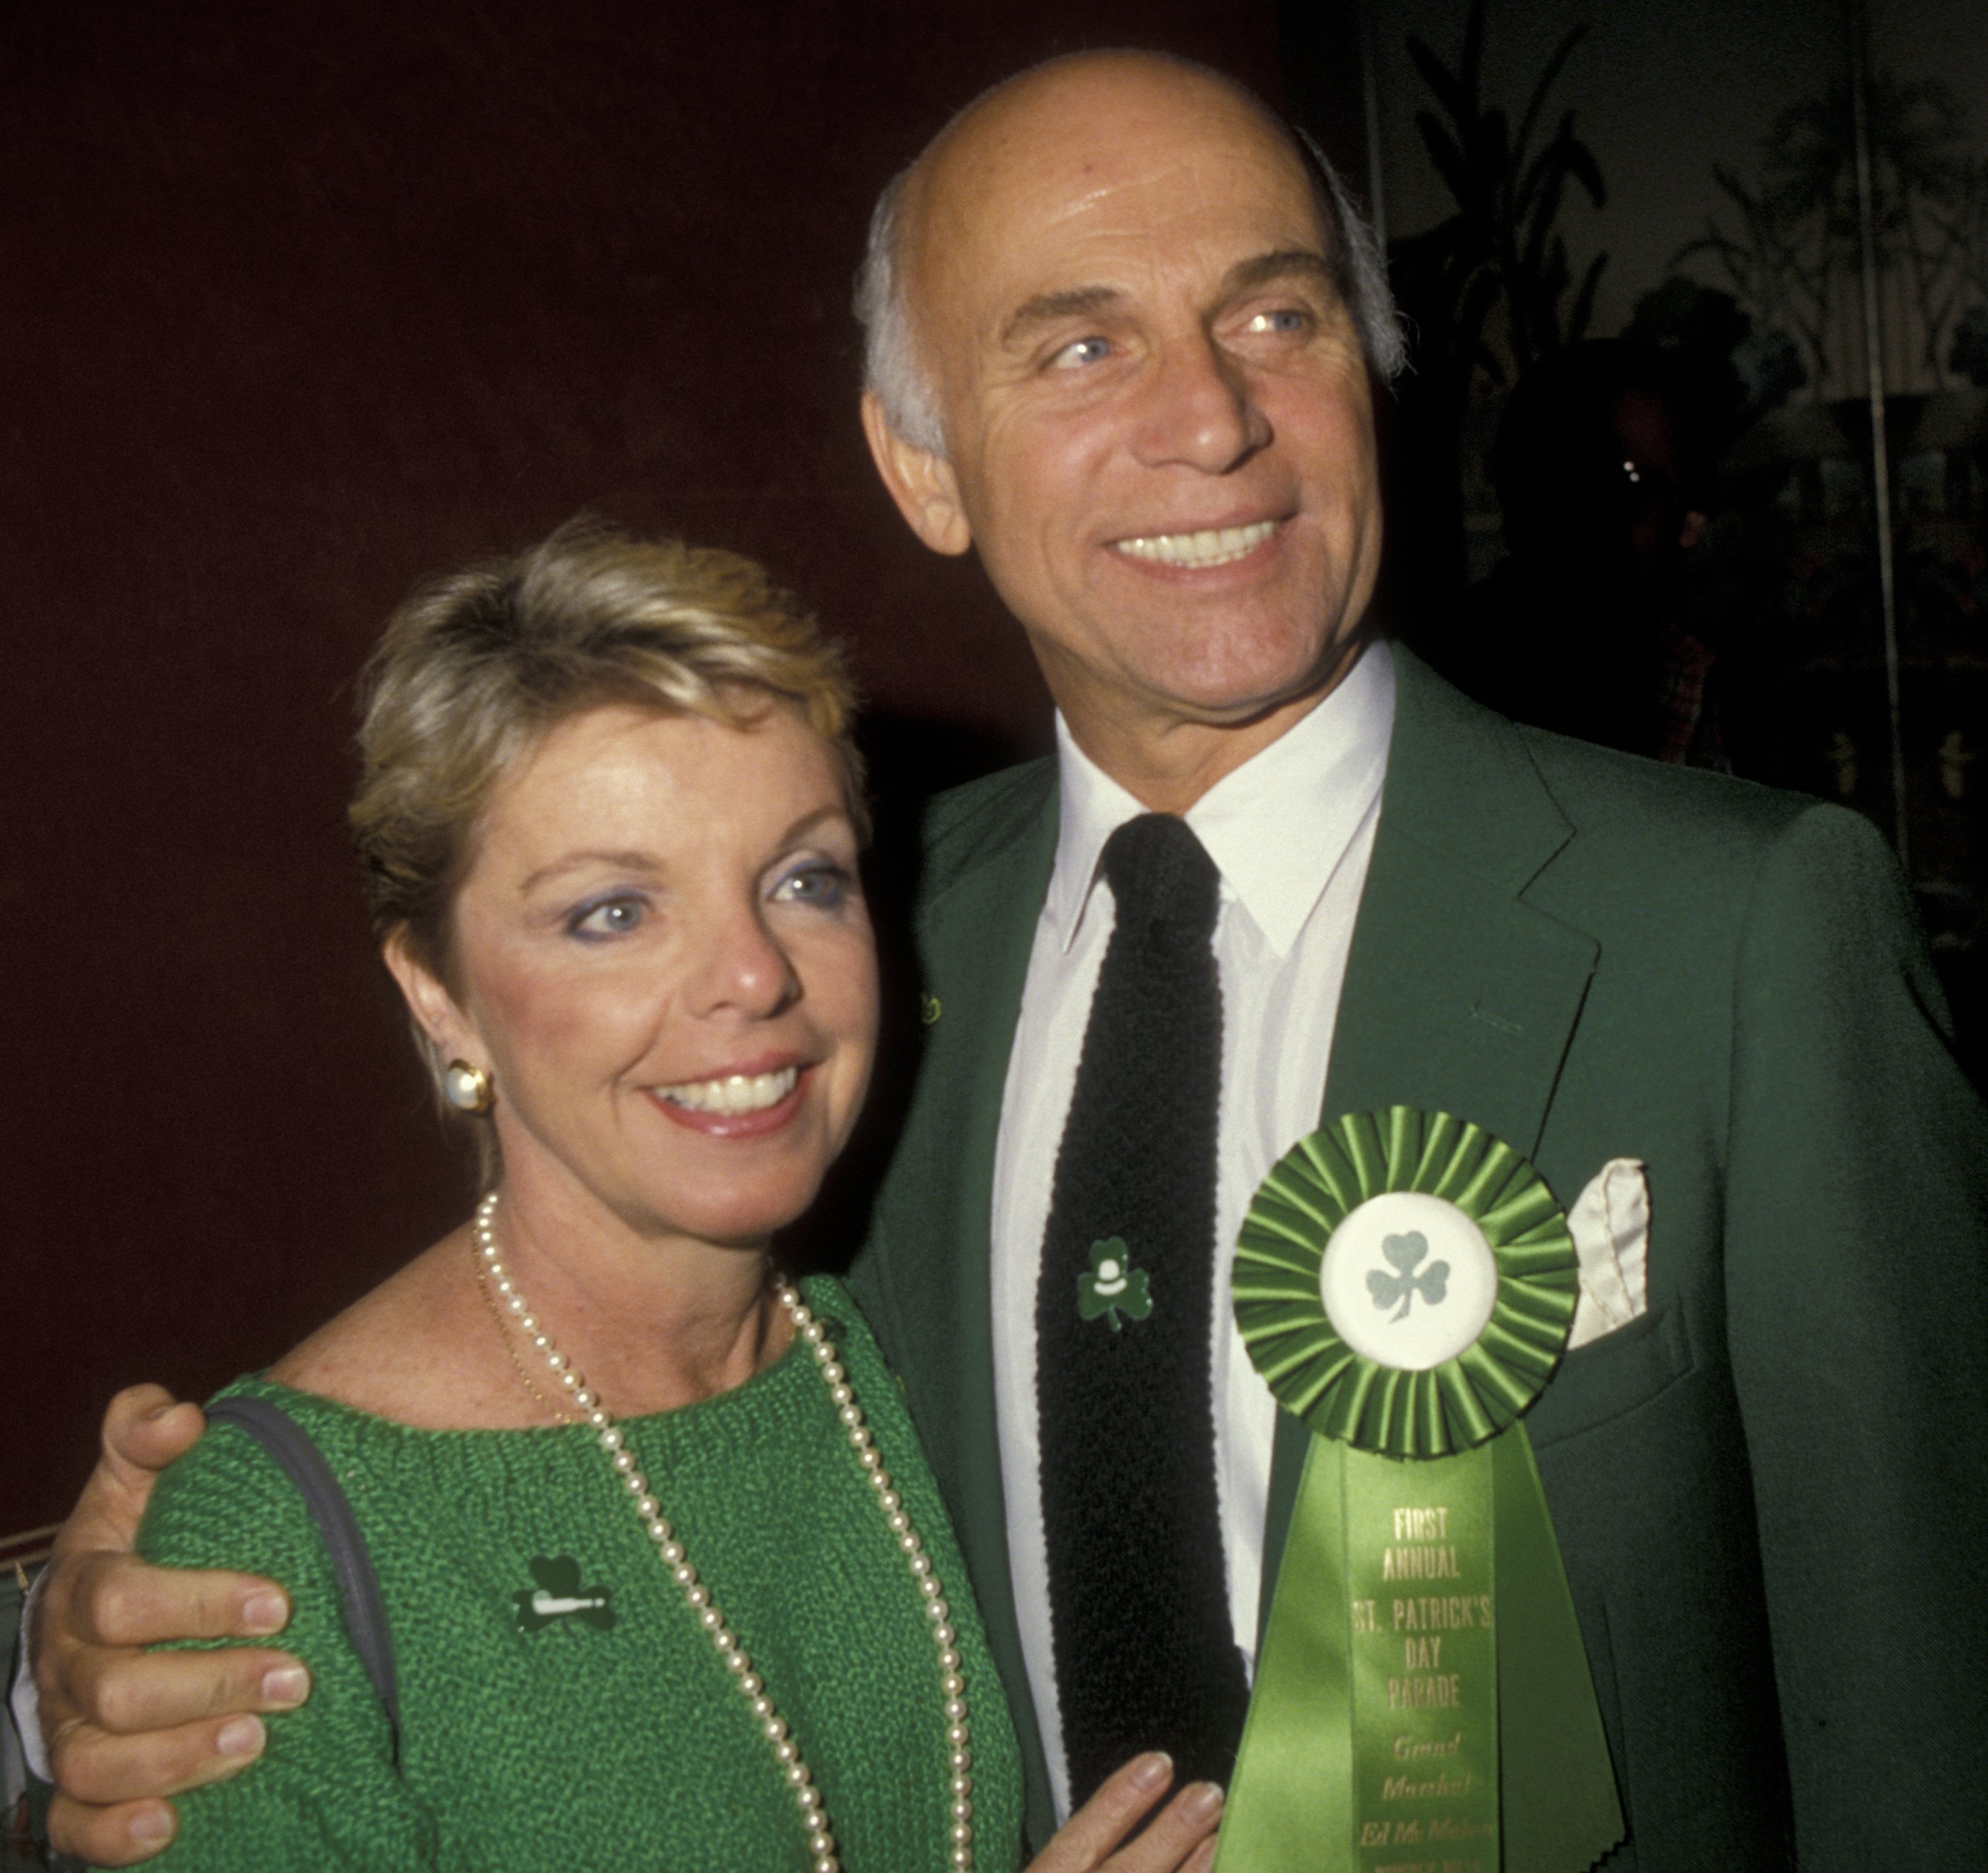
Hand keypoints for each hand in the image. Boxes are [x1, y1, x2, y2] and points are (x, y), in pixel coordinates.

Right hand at [36, 1385, 311, 1865]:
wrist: (109, 1611)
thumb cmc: (145, 1537)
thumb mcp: (142, 1478)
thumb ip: (147, 1434)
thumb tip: (178, 1415)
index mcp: (81, 1585)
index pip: (119, 1600)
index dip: (198, 1603)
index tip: (279, 1603)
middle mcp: (65, 1664)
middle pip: (117, 1691)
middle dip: (211, 1685)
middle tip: (296, 1679)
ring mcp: (66, 1729)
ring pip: (96, 1763)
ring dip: (179, 1758)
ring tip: (257, 1743)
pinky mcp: (78, 1786)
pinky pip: (76, 1825)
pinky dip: (117, 1833)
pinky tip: (172, 1826)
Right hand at [1024, 1753, 1223, 1872]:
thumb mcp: (1043, 1870)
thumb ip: (1071, 1852)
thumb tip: (1128, 1792)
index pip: (1076, 1843)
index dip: (1117, 1802)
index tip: (1158, 1763)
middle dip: (1170, 1834)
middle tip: (1209, 1793)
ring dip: (1195, 1872)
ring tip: (1223, 1836)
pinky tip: (1225, 1870)